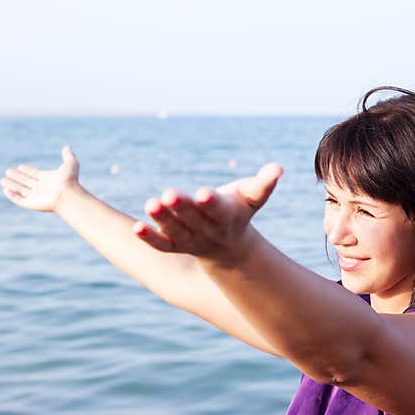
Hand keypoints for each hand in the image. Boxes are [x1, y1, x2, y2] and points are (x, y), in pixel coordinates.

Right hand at [0, 145, 80, 212]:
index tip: (20, 166)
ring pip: (20, 190)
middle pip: (26, 182)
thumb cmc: (70, 180)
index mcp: (48, 179)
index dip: (27, 171)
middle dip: (17, 177)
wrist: (68, 195)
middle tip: (8, 171)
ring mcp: (36, 197)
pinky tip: (5, 190)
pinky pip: (19, 200)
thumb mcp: (71, 163)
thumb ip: (68, 156)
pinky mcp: (31, 204)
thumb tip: (67, 147)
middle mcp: (41, 188)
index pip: (35, 175)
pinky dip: (11, 196)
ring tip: (2, 180)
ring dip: (11, 185)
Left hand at [135, 162, 282, 261]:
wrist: (228, 246)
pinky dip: (149, 238)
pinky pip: (161, 245)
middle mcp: (208, 232)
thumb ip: (264, 183)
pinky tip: (136, 228)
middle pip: (194, 221)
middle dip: (182, 208)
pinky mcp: (175, 246)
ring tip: (150, 204)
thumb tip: (279, 168)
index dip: (211, 203)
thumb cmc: (239, 209)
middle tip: (169, 194)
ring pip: (175, 232)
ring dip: (162, 220)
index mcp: (227, 217)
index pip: (219, 211)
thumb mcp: (252, 196)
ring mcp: (191, 241)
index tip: (203, 193)